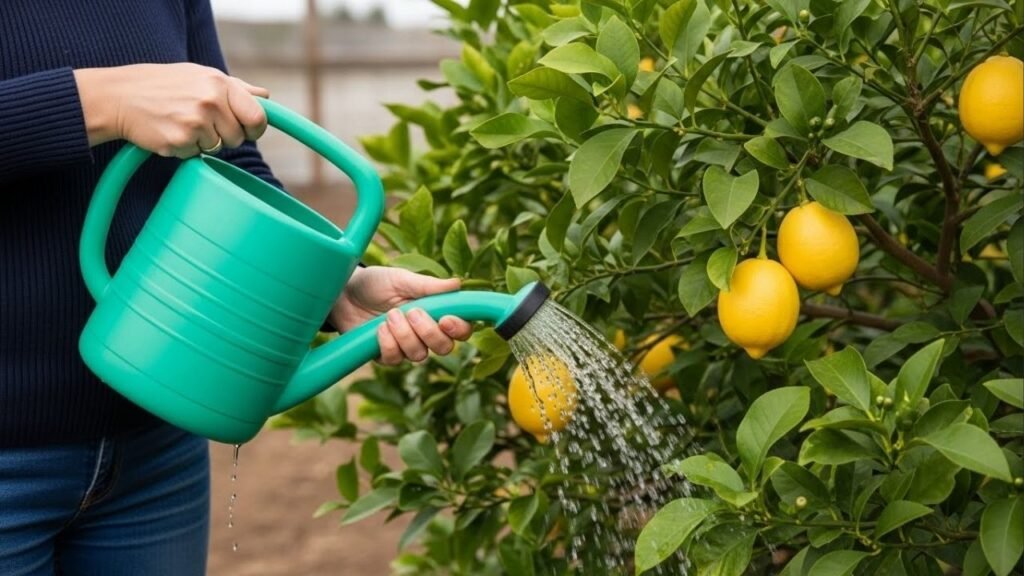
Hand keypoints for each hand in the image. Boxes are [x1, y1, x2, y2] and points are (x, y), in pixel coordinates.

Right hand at [74, 63, 268, 156]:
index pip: (259, 117)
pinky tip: (170, 131)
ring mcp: (196, 122)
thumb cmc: (163, 85)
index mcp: (220, 83)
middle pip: (239, 137)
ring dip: (204, 142)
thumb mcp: (200, 75)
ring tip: (182, 123)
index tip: (247, 130)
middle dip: (225, 135)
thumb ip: (236, 88)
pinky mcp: (181, 140)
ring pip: (218, 148)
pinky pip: (196, 154)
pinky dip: (185, 148)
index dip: (255, 128)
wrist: (119, 96)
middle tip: (201, 122)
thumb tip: (266, 96)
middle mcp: (211, 101)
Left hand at [330, 267, 472, 364]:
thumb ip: (428, 285)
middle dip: (429, 332)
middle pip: (444, 348)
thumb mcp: (401, 279)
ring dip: (404, 335)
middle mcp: (425, 333)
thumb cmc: (376, 283)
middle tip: (412, 312)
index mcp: (436, 312)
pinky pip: (395, 359)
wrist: (344, 293)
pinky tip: (378, 328)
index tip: (446, 319)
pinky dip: (388, 343)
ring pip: (419, 355)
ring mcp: (406, 346)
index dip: (460, 329)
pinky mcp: (386, 355)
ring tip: (389, 315)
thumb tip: (457, 284)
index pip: (461, 329)